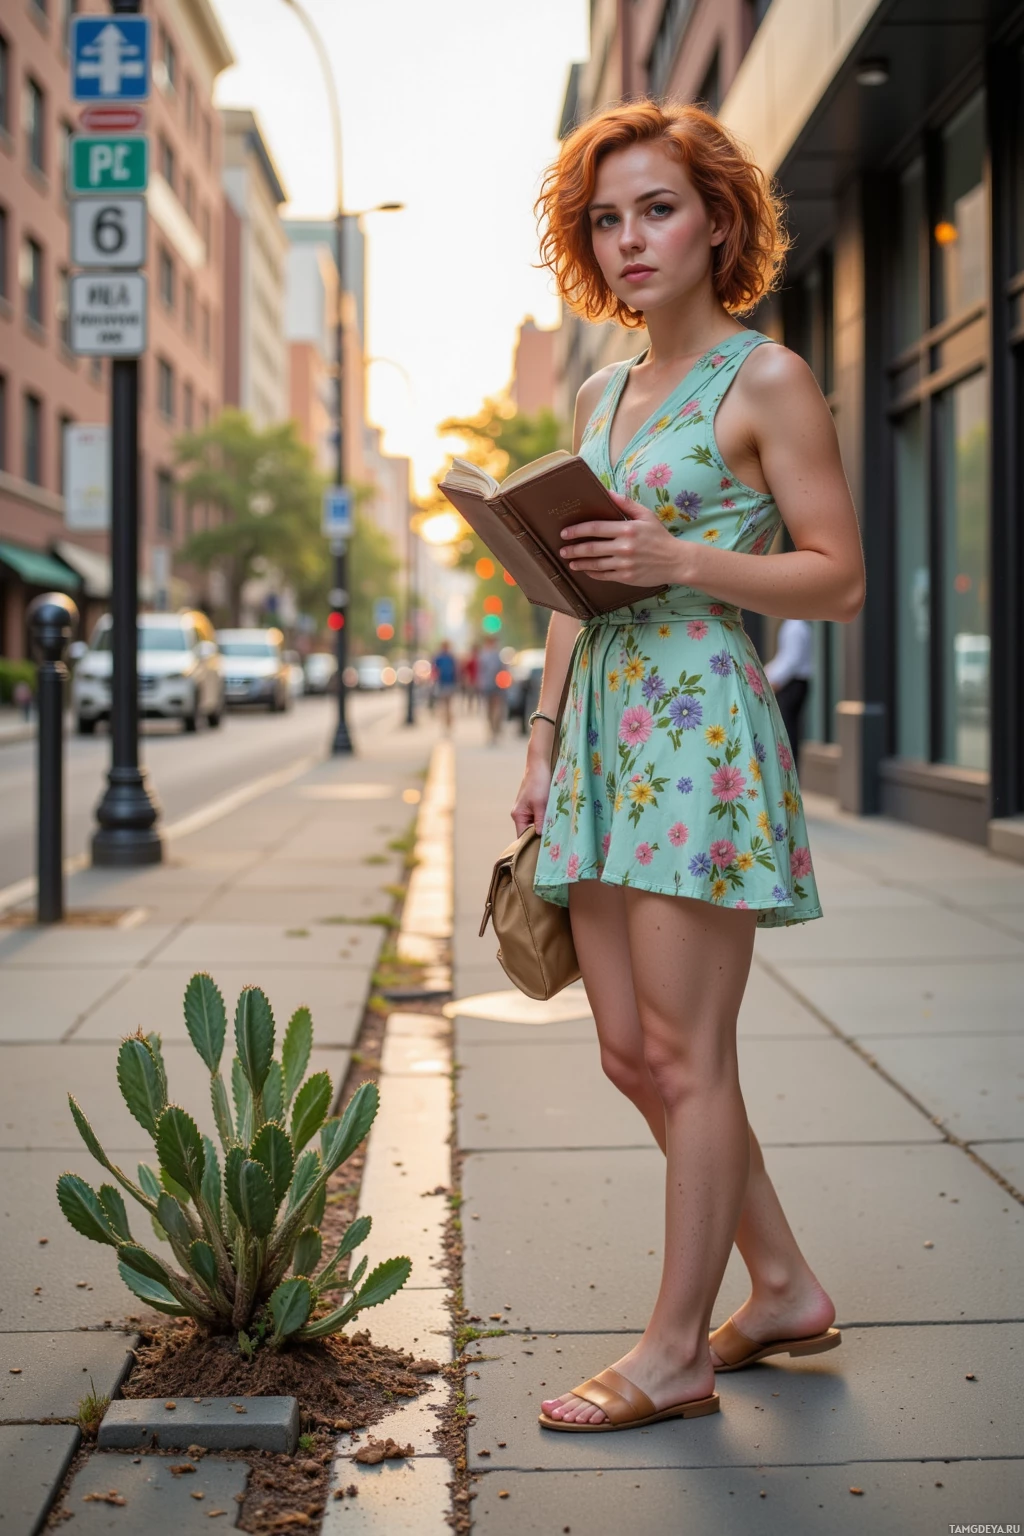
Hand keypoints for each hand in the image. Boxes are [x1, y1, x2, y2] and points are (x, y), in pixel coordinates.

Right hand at [511, 752, 552, 835]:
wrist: (539, 765)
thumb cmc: (538, 783)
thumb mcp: (541, 804)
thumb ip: (540, 821)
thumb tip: (540, 837)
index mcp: (518, 815)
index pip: (522, 837)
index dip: (532, 843)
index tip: (544, 848)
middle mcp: (520, 814)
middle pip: (528, 832)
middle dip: (539, 836)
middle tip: (552, 842)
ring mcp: (526, 810)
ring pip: (534, 825)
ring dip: (543, 827)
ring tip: (554, 832)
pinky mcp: (533, 805)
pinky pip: (538, 818)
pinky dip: (544, 820)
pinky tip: (553, 822)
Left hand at [560, 491, 692, 586]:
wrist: (676, 561)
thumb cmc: (659, 537)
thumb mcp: (646, 515)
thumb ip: (626, 503)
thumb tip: (607, 492)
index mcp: (627, 529)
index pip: (596, 529)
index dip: (577, 531)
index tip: (565, 532)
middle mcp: (624, 547)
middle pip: (592, 548)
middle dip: (574, 549)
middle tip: (562, 549)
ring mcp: (625, 564)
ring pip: (596, 564)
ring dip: (580, 563)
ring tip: (570, 561)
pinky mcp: (627, 577)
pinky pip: (604, 576)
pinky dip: (593, 573)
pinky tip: (586, 570)